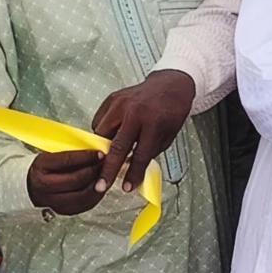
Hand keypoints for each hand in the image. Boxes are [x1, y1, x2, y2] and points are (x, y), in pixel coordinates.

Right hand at [26, 149, 106, 215]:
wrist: (30, 186)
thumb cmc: (44, 168)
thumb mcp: (52, 155)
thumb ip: (71, 154)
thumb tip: (95, 151)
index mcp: (41, 167)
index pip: (67, 160)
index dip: (87, 156)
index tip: (100, 153)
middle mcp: (45, 187)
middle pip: (77, 179)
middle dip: (96, 170)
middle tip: (107, 163)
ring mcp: (53, 202)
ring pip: (83, 195)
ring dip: (99, 184)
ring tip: (106, 175)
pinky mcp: (64, 211)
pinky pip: (85, 205)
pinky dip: (96, 195)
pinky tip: (101, 187)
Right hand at [91, 70, 196, 192]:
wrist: (170, 84)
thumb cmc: (171, 111)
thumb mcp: (168, 135)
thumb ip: (149, 152)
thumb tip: (131, 170)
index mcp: (154, 122)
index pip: (141, 154)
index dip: (133, 173)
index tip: (126, 188)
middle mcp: (135, 112)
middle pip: (117, 146)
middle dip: (107, 169)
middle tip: (100, 186)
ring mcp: (121, 103)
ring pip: (102, 133)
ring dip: (101, 150)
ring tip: (103, 161)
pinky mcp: (111, 99)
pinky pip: (99, 121)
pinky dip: (102, 133)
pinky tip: (109, 138)